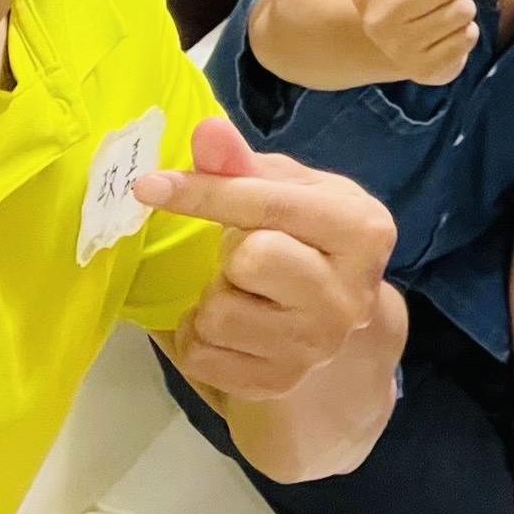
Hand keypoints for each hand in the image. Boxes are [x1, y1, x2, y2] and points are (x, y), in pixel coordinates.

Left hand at [136, 118, 398, 401]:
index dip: (205, 191)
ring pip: (218, 311)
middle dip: (233, 249)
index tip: (149, 185)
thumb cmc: (310, 240)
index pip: (272, 205)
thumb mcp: (293, 192)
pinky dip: (197, 333)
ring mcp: (315, 347)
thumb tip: (205, 131)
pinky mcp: (275, 382)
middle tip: (247, 251)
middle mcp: (350, 295)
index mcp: (365, 232)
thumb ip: (245, 165)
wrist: (338, 325)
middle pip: (251, 258)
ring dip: (212, 294)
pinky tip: (227, 322)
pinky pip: (199, 353)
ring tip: (240, 288)